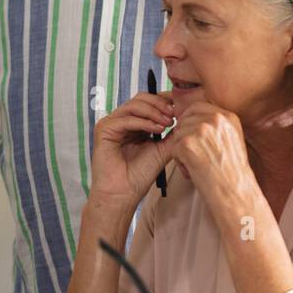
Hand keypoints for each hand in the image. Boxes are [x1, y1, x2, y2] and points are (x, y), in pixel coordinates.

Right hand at [89, 92, 175, 211]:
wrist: (123, 193)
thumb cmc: (139, 175)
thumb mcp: (163, 149)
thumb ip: (173, 133)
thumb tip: (189, 117)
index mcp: (134, 124)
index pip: (150, 102)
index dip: (166, 100)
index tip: (182, 107)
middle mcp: (121, 121)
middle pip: (141, 98)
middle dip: (161, 104)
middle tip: (175, 114)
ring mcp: (111, 124)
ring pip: (134, 105)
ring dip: (154, 111)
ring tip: (168, 123)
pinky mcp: (103, 129)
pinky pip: (126, 119)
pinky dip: (143, 122)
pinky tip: (156, 130)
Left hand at [162, 102, 258, 214]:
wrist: (235, 192)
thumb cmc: (233, 173)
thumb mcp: (232, 140)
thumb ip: (215, 127)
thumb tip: (192, 120)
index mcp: (228, 116)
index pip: (197, 107)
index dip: (189, 121)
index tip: (191, 135)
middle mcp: (215, 119)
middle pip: (184, 120)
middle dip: (184, 137)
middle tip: (196, 155)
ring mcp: (201, 130)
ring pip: (177, 135)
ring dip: (182, 152)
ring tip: (198, 166)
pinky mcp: (187, 144)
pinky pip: (173, 150)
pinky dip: (180, 163)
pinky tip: (194, 171)